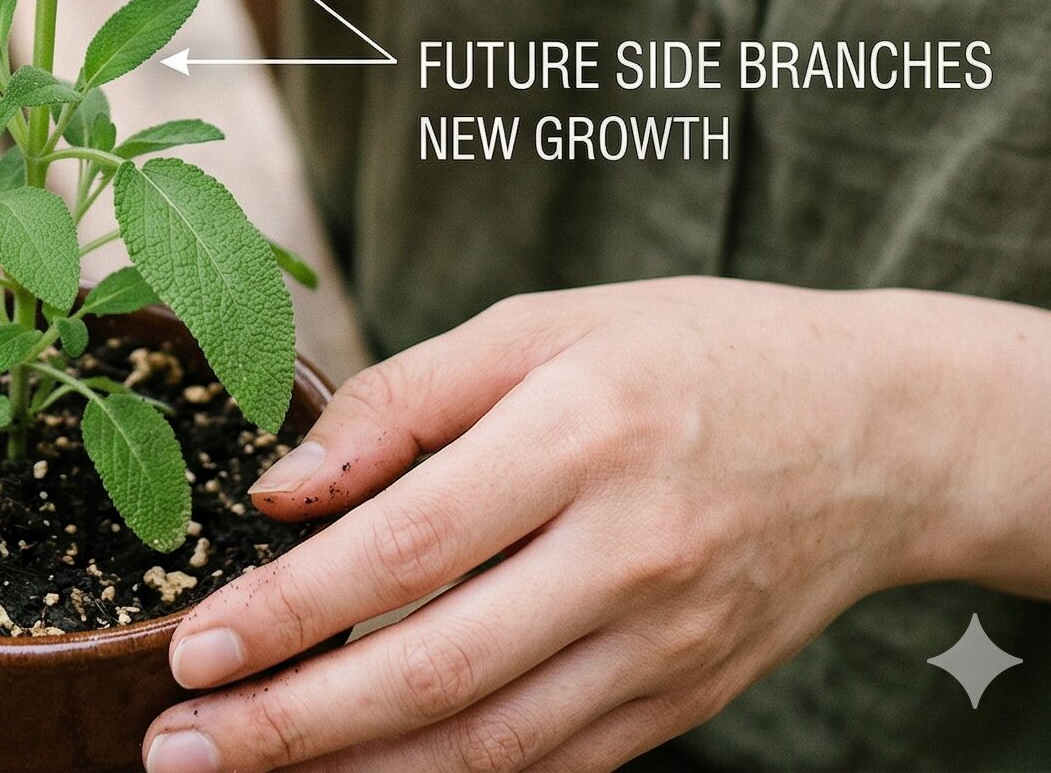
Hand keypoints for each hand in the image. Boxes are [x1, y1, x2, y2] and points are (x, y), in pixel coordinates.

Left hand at [146, 279, 948, 772]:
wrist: (875, 430)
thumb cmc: (683, 351)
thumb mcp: (540, 323)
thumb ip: (404, 398)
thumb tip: (282, 489)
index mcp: (578, 433)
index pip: (406, 545)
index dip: (292, 609)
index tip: (191, 646)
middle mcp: (626, 554)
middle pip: (435, 668)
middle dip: (291, 725)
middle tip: (176, 748)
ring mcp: (664, 644)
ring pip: (488, 746)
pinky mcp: (686, 700)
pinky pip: (553, 769)